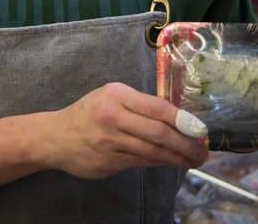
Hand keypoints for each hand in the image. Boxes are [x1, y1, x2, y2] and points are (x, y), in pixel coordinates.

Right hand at [44, 82, 208, 179]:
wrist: (55, 137)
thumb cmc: (89, 112)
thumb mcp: (111, 96)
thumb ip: (139, 104)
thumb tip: (178, 117)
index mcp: (116, 95)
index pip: (158, 107)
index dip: (183, 120)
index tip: (201, 130)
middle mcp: (113, 117)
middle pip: (158, 133)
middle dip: (186, 144)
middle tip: (203, 151)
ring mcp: (109, 142)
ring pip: (152, 152)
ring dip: (177, 158)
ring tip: (194, 159)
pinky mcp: (109, 161)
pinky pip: (141, 162)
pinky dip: (161, 162)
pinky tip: (173, 162)